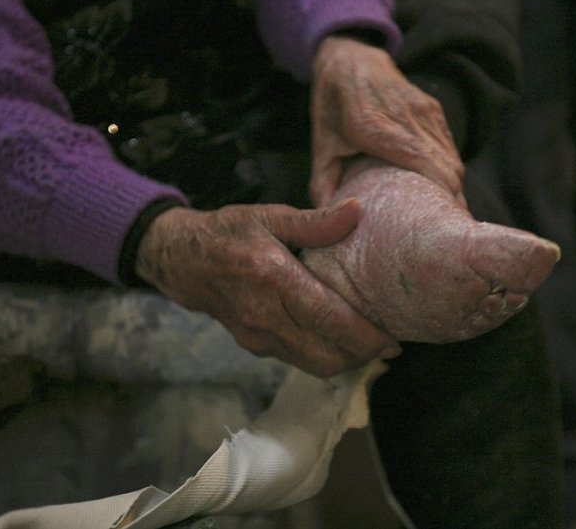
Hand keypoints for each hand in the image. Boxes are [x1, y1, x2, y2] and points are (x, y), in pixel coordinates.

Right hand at [135, 200, 400, 377]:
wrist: (181, 261)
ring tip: (370, 344)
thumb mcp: (269, 216)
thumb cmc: (228, 233)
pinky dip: (324, 356)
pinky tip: (339, 341)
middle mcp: (265, 314)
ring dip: (346, 361)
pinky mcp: (254, 346)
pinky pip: (298, 359)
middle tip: (389, 344)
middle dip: (362, 355)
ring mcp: (258, 335)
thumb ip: (316, 221)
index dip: (364, 336)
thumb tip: (358, 211)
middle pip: (326, 354)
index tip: (393, 339)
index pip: (328, 318)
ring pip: (313, 364)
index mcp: (273, 278)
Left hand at [311, 35, 465, 206]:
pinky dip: (450, 172)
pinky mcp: (434, 109)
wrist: (351, 59)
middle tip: (445, 230)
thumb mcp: (321, 144)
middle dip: (451, 200)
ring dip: (453, 188)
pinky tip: (441, 192)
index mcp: (374, 126)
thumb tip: (328, 221)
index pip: (422, 163)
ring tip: (445, 216)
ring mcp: (424, 111)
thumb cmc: (333, 105)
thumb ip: (324, 182)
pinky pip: (450, 148)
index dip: (440, 193)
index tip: (443, 221)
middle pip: (446, 166)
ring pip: (453, 159)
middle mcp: (405, 116)